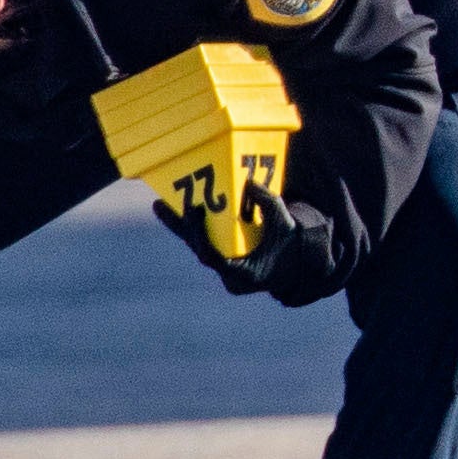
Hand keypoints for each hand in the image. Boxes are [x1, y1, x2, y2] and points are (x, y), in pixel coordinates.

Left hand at [155, 191, 340, 305]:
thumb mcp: (284, 224)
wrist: (297, 266)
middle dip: (181, 226)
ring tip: (160, 205)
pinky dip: (192, 228)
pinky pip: (203, 243)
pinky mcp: (222, 261)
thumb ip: (269, 204)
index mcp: (243, 274)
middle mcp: (229, 275)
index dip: (200, 233)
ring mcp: (224, 269)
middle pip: (197, 249)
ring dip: (179, 226)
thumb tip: (250, 183)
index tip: (197, 208)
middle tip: (164, 203)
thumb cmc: (291, 247)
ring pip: (196, 247)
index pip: (212, 257)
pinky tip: (175, 210)